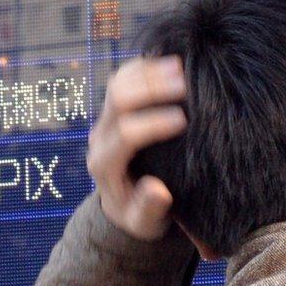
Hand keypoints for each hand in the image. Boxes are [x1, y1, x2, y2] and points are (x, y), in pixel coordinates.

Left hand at [87, 55, 187, 240]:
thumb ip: (149, 208)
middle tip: (185, 84)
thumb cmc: (140, 214)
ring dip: (149, 72)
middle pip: (117, 100)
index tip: (183, 121)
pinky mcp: (115, 107)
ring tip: (181, 66)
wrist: (123, 202)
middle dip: (150, 90)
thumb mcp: (145, 223)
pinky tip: (173, 62)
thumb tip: (158, 189)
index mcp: (105, 164)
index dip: (152, 124)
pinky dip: (145, 66)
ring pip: (118, 83)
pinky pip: (124, 77)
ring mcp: (105, 118)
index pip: (125, 135)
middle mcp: (100, 136)